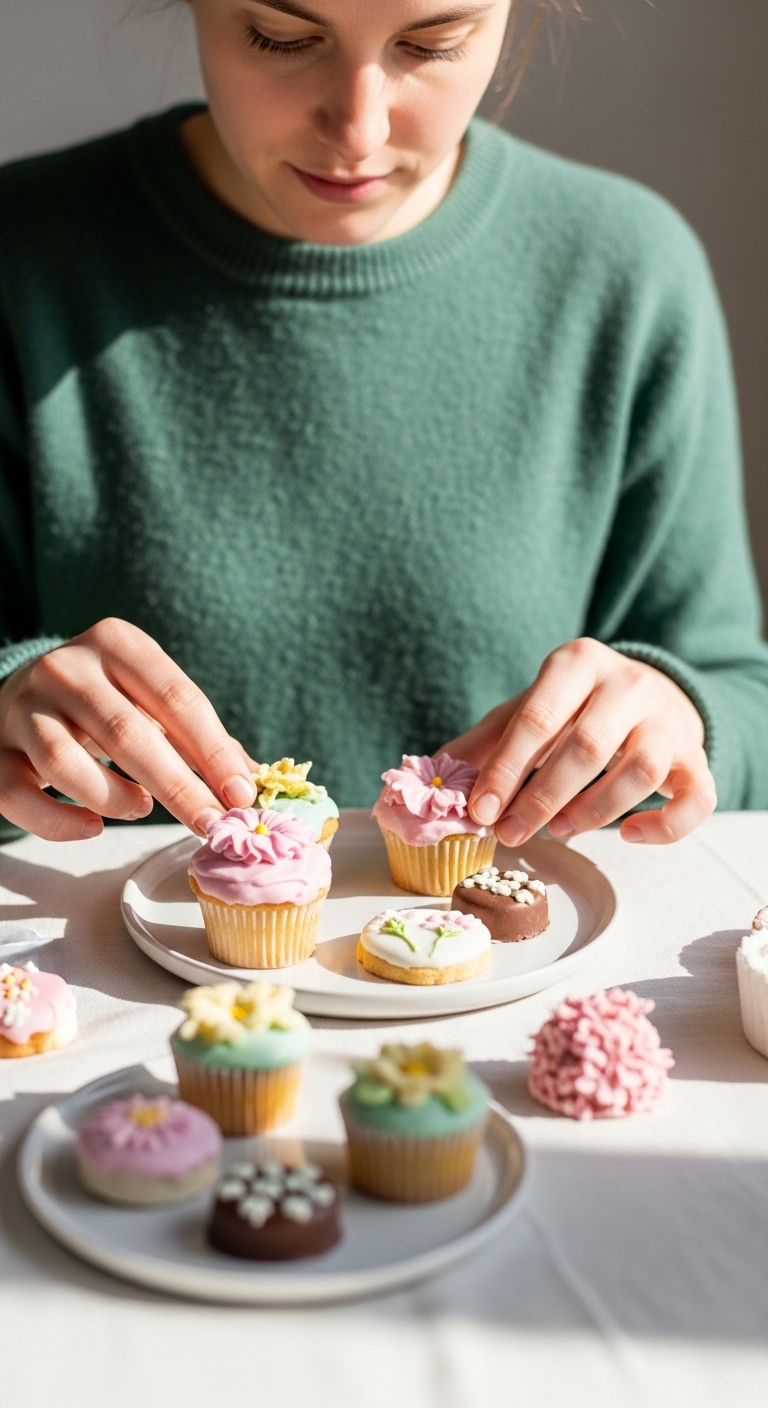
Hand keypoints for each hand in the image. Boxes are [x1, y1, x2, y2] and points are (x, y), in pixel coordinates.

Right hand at [0, 619, 256, 840]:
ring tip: (141, 809)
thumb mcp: (149, 699)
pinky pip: (20, 796)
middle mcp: (65, 668)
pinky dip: (59, 822)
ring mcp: (23, 709)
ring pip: (65, 762)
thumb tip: (249, 782)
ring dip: (114, 797)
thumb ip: (197, 737)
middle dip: (179, 786)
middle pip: (128, 733)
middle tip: (211, 823)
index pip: (176, 698)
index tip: (241, 795)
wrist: (21, 694)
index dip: (213, 752)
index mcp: (116, 643)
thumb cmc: (104, 702)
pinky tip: (92, 826)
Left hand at [442, 638, 715, 845]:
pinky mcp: (695, 757)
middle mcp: (629, 684)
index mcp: (578, 663)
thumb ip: (485, 740)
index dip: (506, 770)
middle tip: (512, 833)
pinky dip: (664, 826)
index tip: (480, 811)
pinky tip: (628, 835)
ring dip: (594, 811)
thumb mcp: (528, 708)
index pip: (538, 718)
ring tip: (560, 830)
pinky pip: (696, 798)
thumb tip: (434, 773)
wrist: (648, 690)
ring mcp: (668, 721)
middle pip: (588, 747)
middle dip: (542, 798)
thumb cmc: (574, 706)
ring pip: (640, 770)